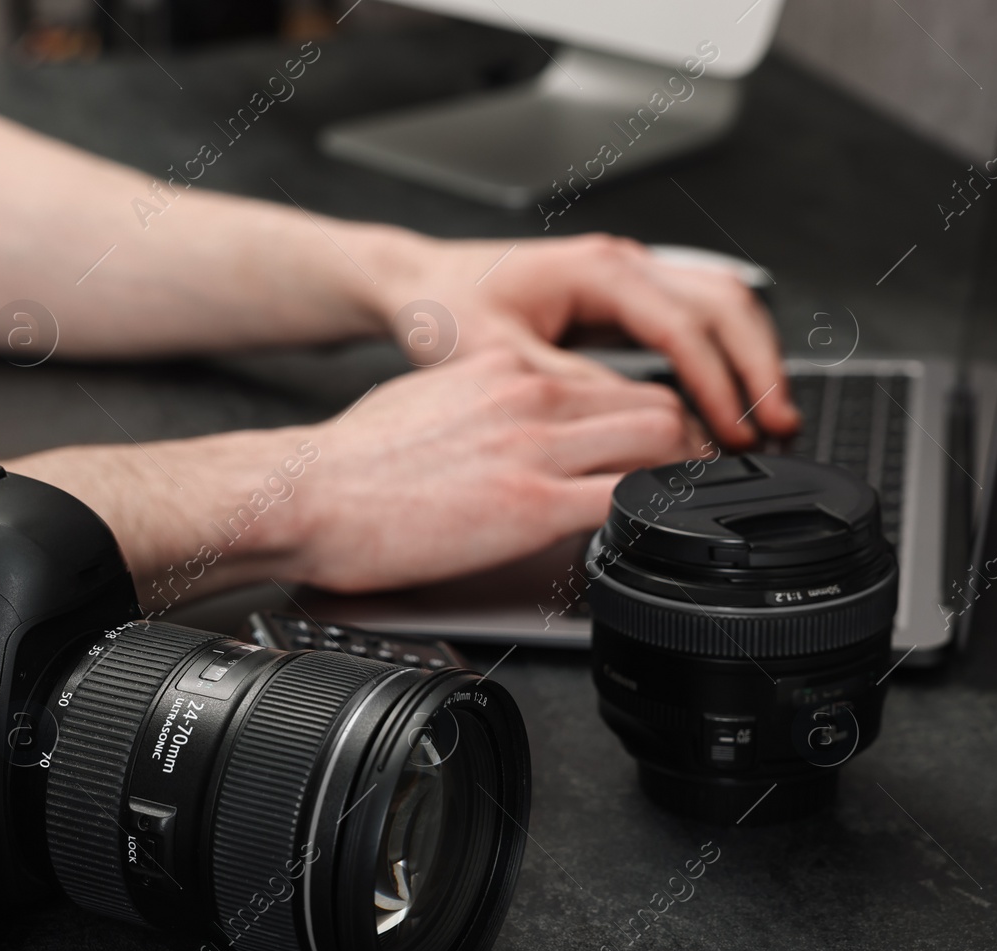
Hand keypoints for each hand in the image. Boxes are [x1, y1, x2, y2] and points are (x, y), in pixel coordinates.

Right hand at [271, 341, 699, 592]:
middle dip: (685, 445)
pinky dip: (652, 517)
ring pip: (659, 441)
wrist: (304, 495)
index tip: (658, 447)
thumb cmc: (345, 463)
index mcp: (501, 367)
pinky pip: (627, 501)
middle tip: (691, 483)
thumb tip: (506, 435)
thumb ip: (480, 408)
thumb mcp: (423, 403)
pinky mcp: (530, 504)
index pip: (610, 380)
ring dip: (681, 477)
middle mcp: (528, 394)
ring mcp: (534, 446)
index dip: (649, 418)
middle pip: (654, 403)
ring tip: (682, 509)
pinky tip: (650, 537)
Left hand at [368, 232, 798, 446]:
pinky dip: (721, 359)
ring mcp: (627, 277)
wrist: (416, 286)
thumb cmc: (443, 309)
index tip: (736, 433)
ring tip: (765, 422)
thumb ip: (568, 386)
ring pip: (720, 306)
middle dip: (760, 367)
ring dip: (750, 361)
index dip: (720, 384)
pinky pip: (692, 321)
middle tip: (777, 429)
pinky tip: (725, 403)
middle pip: (727, 303)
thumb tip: (633, 421)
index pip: (685, 325)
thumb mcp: (498, 358)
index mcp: (597, 269)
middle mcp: (622, 264)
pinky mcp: (621, 300)